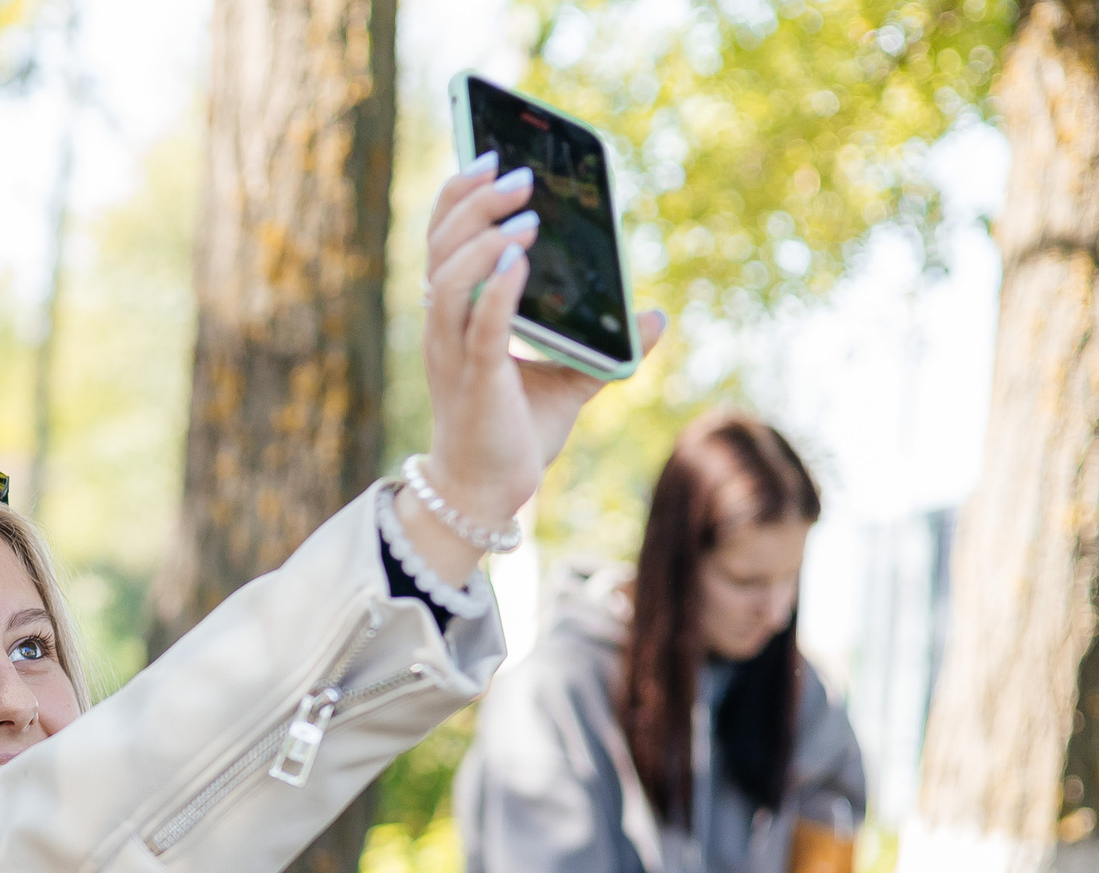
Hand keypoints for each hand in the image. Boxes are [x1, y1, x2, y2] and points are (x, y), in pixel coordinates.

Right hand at [414, 158, 669, 531]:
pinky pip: (477, 325)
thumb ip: (604, 344)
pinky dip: (497, 289)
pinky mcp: (472, 379)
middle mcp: (444, 327)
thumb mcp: (568, 379)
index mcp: (456, 315)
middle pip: (441, 246)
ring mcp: (452, 352)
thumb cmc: (514, 433)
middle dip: (474, 203)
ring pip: (448, 278)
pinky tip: (521, 260)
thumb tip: (657, 316)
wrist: (489, 492)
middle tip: (516, 172)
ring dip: (485, 238)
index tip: (489, 155)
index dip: (459, 195)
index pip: (443, 240)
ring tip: (528, 214)